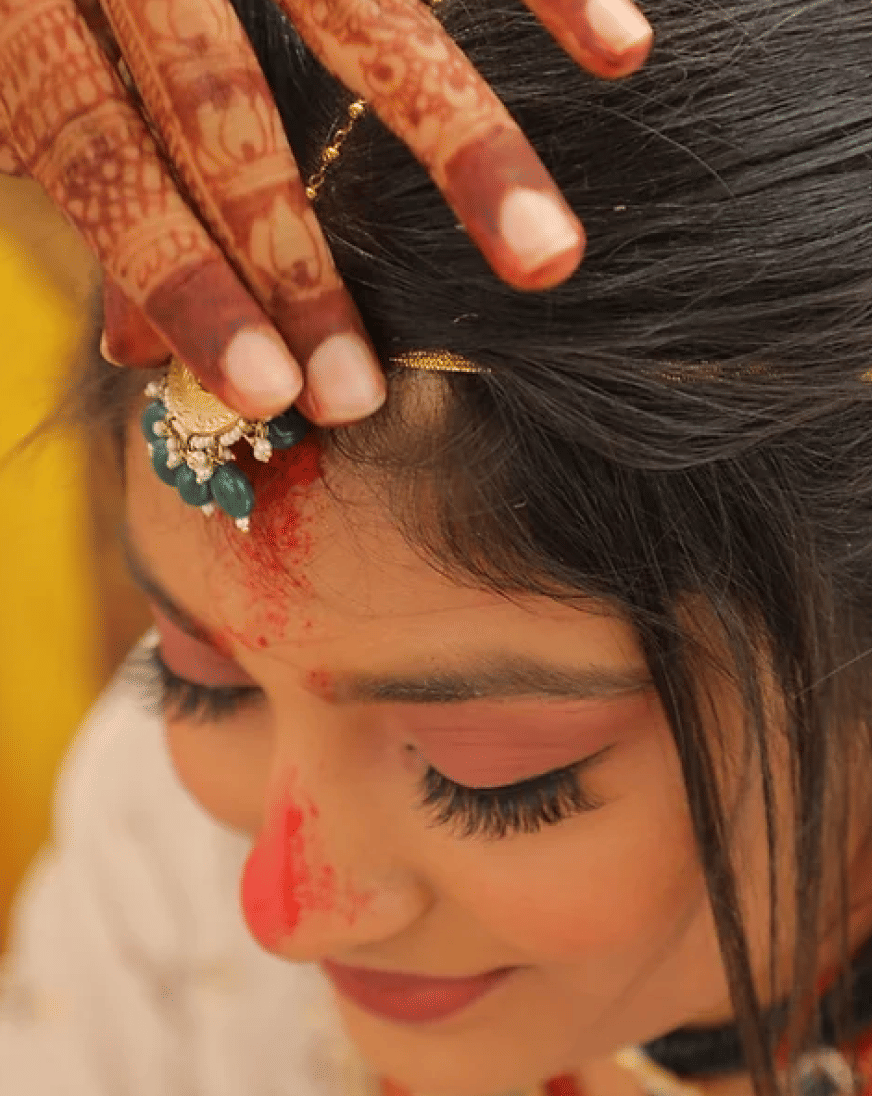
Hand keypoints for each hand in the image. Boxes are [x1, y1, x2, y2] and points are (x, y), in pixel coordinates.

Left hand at [0, 0, 651, 424]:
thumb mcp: (20, 42)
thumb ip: (81, 174)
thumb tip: (130, 345)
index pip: (103, 151)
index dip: (181, 276)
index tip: (271, 392)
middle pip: (219, 103)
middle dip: (291, 258)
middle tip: (359, 394)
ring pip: (362, 11)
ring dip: (462, 142)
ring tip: (546, 262)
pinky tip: (618, 53)